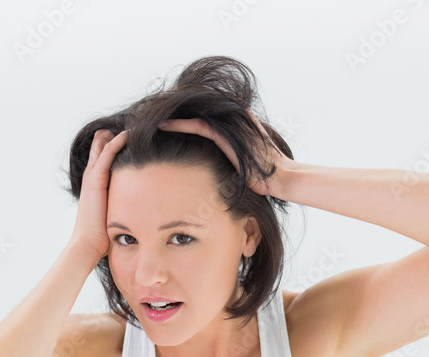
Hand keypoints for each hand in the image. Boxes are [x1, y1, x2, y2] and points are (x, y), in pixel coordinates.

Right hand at [70, 128, 127, 261]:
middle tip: (125, 125)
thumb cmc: (101, 235)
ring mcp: (92, 177)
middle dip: (110, 137)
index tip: (127, 140)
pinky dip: (116, 143)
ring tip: (130, 124)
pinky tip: (128, 134)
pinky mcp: (95, 180)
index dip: (112, 149)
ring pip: (103, 148)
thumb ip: (122, 209)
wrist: (88, 243)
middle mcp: (92, 178)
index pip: (103, 162)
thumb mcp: (113, 215)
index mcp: (95, 186)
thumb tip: (137, 213)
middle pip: (100, 150)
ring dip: (115, 135)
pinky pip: (106, 155)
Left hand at [158, 109, 293, 197]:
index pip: (200, 112)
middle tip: (149, 114)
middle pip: (194, 108)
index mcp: (232, 120)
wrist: (279, 178)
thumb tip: (213, 163)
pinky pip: (196, 125)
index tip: (160, 118)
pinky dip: (177, 124)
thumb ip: (226, 153)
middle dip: (171, 110)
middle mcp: (230, 116)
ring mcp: (229, 122)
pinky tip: (160, 125)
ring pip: (192, 113)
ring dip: (170, 115)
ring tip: (150, 117)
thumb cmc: (261, 175)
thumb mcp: (240, 160)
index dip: (179, 114)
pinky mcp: (225, 133)